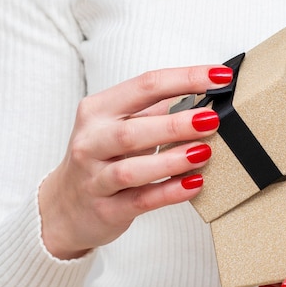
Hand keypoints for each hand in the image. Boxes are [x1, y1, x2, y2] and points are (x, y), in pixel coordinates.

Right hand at [39, 65, 232, 259]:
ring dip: (171, 159)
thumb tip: (204, 93)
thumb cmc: (101, 159)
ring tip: (204, 152)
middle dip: (176, 124)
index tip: (220, 77)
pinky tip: (194, 184)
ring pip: (131, 169)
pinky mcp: (106, 209)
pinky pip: (140, 201)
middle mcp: (91, 142)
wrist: (64, 208)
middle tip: (212, 120)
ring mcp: (95, 179)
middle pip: (133, 129)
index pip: (145, 86)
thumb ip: (156, 111)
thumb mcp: (119, 126)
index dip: (186, 78)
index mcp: (98, 111)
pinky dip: (169, 192)